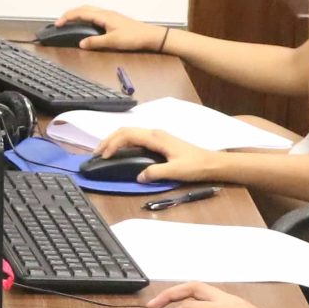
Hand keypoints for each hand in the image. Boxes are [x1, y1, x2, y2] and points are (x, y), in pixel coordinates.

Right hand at [52, 4, 157, 51]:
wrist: (150, 36)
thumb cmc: (134, 37)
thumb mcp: (112, 42)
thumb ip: (95, 42)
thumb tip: (82, 43)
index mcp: (104, 16)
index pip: (81, 13)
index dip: (68, 17)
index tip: (58, 23)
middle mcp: (106, 13)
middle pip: (83, 8)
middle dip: (70, 13)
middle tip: (60, 21)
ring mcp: (110, 15)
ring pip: (89, 10)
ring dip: (77, 14)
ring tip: (69, 21)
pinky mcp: (113, 19)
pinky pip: (95, 14)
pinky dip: (85, 16)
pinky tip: (85, 24)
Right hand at [94, 126, 227, 184]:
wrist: (212, 163)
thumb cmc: (195, 166)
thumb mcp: (175, 171)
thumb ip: (155, 173)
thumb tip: (138, 176)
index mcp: (156, 138)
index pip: (128, 135)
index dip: (113, 144)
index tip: (103, 156)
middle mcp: (155, 133)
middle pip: (126, 130)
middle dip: (109, 140)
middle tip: (96, 153)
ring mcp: (158, 136)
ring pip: (131, 133)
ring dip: (116, 140)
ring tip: (104, 152)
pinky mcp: (160, 142)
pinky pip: (137, 138)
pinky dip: (124, 143)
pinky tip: (121, 152)